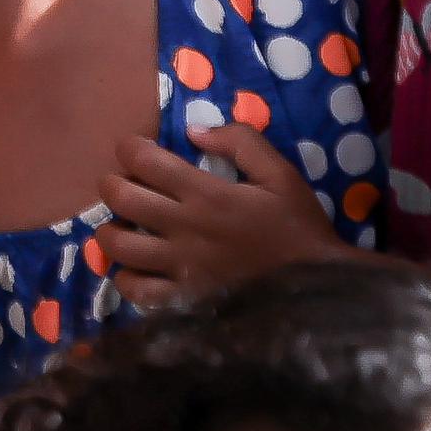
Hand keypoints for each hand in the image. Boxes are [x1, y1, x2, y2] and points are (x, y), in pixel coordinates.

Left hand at [98, 124, 350, 303]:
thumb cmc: (298, 226)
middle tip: (124, 184)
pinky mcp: (184, 300)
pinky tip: (136, 268)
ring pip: (118, 246)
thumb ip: (240, 142)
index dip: (129, 147)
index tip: (136, 149)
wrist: (319, 286)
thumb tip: (194, 130)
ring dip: (111, 229)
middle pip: (120, 197)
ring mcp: (181, 268)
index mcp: (207, 194)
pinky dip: (126, 279)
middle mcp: (185, 229)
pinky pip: (137, 292)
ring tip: (125, 225)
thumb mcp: (280, 173)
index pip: (143, 160)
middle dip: (112, 183)